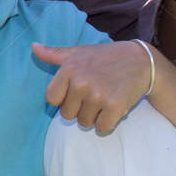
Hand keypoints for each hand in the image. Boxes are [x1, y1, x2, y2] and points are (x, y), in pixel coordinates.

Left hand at [32, 40, 151, 133]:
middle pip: (67, 115)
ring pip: (84, 123)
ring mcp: (98, 95)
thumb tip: (33, 47)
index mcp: (69, 69)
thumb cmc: (106, 57)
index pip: (52, 100)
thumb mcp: (79, 52)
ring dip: (93, 117)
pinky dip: (107, 124)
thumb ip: (54, 54)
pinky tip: (113, 110)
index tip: (76, 92)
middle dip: (79, 109)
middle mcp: (81, 82)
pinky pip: (101, 128)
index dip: (63, 99)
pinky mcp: (115, 106)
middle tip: (94, 95)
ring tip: (105, 100)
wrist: (142, 61)